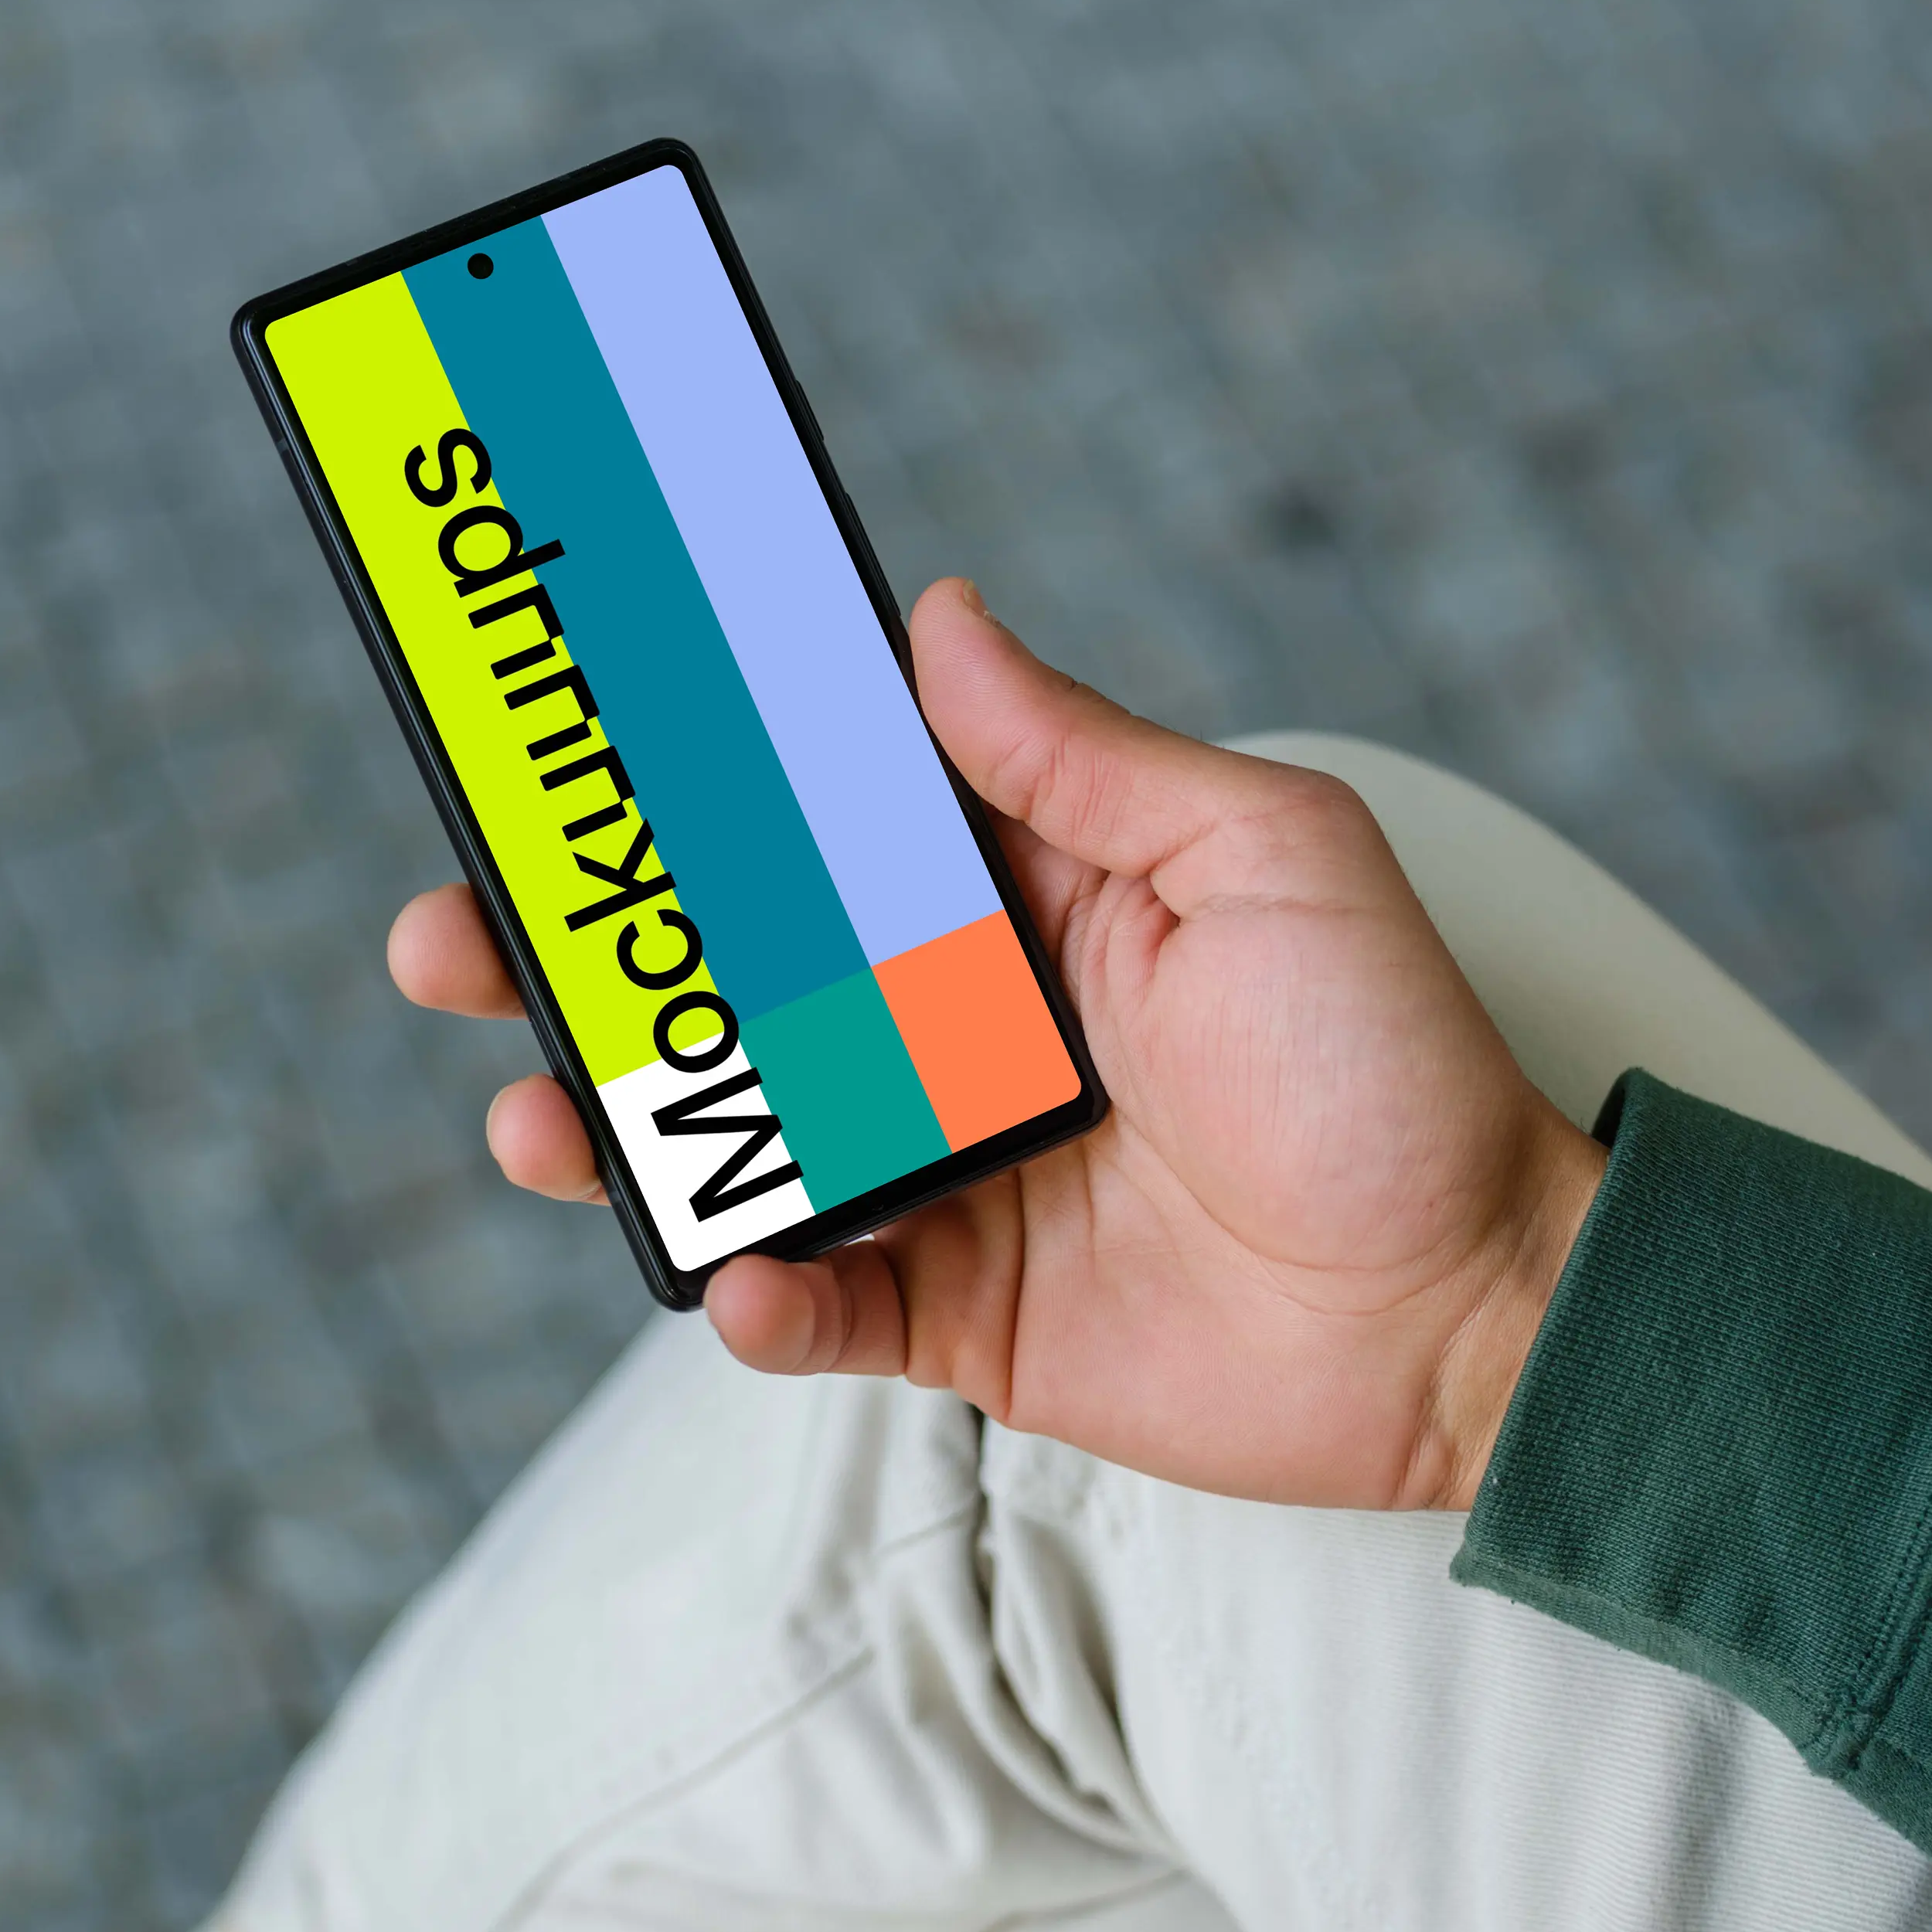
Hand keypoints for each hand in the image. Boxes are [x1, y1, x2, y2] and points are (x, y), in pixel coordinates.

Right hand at [386, 582, 1603, 1508]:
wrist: (1476, 1309)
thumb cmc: (1395, 1069)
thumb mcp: (1263, 861)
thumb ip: (1084, 757)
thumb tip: (934, 617)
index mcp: (1011, 894)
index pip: (805, 817)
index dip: (678, 778)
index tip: (553, 733)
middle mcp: (950, 1026)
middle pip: (718, 977)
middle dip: (571, 955)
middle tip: (455, 935)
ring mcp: (942, 1174)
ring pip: (728, 1139)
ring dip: (611, 1124)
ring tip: (531, 1112)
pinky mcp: (957, 1314)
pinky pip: (816, 1306)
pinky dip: (757, 1297)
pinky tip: (740, 1274)